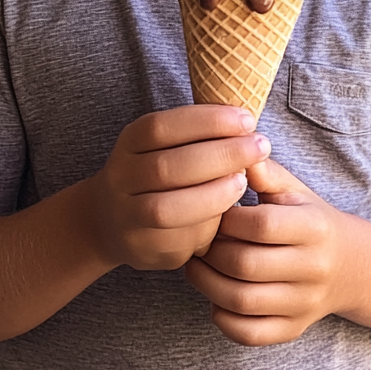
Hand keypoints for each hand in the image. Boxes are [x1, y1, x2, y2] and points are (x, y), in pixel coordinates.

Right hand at [86, 105, 271, 271]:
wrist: (111, 220)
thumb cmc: (156, 171)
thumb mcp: (166, 144)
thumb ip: (198, 134)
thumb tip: (246, 126)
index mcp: (129, 142)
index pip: (161, 127)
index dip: (206, 122)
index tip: (247, 119)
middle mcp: (120, 178)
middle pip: (166, 168)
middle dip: (220, 156)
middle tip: (259, 147)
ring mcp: (126, 217)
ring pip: (166, 210)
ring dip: (213, 195)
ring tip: (243, 182)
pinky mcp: (142, 250)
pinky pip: (177, 241)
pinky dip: (206, 227)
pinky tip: (227, 215)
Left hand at [185, 157, 348, 345]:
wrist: (351, 266)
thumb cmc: (309, 219)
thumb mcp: (294, 189)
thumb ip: (264, 170)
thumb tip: (233, 146)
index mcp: (313, 227)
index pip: (260, 224)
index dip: (226, 218)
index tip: (210, 208)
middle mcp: (313, 268)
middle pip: (245, 265)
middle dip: (210, 251)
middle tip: (194, 238)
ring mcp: (304, 304)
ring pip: (241, 301)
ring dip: (207, 283)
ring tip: (195, 263)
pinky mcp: (293, 330)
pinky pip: (249, 333)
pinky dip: (222, 317)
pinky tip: (214, 295)